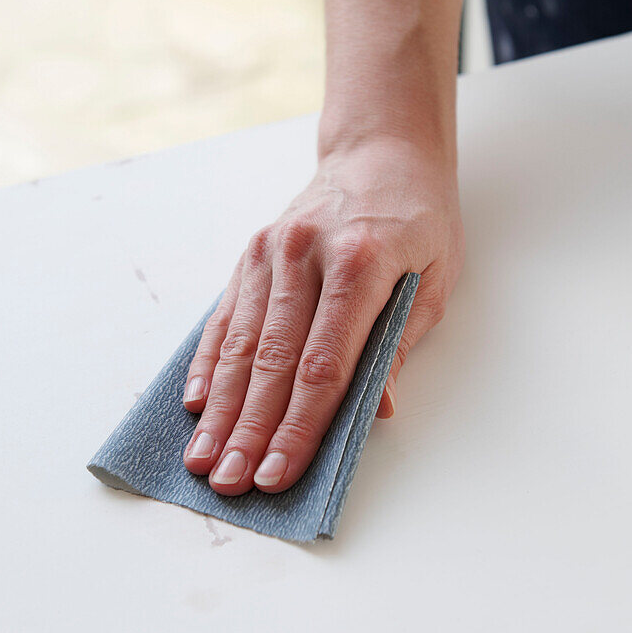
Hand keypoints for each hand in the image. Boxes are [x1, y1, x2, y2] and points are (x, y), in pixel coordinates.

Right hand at [181, 133, 463, 494]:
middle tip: (230, 481)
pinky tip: (195, 401)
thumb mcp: (437, 279)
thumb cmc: (419, 219)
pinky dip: (209, 361)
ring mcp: (271, 251)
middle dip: (250, 429)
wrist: (382, 151)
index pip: (323, 363)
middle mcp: (305, 255)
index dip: (299, 425)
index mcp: (360, 263)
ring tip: (203, 456)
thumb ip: (401, 342)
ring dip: (220, 407)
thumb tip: (375, 409)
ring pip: (239, 342)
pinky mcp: (251, 253)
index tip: (280, 473)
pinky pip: (225, 314)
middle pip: (272, 360)